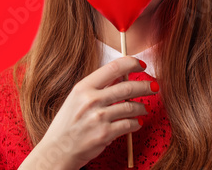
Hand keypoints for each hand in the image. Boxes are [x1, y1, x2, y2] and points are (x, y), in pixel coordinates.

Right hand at [34, 56, 157, 168]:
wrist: (57, 149)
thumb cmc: (68, 123)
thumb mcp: (76, 99)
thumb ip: (97, 87)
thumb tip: (121, 76)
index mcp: (83, 87)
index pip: (113, 68)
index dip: (131, 63)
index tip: (141, 65)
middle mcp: (91, 99)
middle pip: (127, 87)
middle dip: (145, 85)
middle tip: (154, 86)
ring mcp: (98, 117)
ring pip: (131, 107)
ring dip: (142, 107)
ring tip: (143, 108)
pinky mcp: (105, 134)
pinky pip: (129, 125)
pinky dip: (136, 123)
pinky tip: (136, 123)